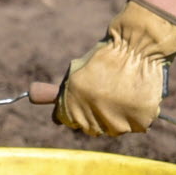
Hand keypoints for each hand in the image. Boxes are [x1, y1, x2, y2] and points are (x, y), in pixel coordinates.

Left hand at [53, 0, 175, 136]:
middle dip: (96, 114)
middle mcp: (91, 118)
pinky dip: (136, 115)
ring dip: (117, 116)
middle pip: (91, 128)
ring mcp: (116, 123)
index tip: (85, 99)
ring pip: (114, 129)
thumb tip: (37, 102)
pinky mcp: (138, 123)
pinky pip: (135, 125)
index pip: (67, 120)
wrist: (137, 45)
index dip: (75, 109)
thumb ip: (58, 92)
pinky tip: (135, 95)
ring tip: (123, 92)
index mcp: (72, 106)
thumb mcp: (75, 71)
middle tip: (107, 93)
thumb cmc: (105, 55)